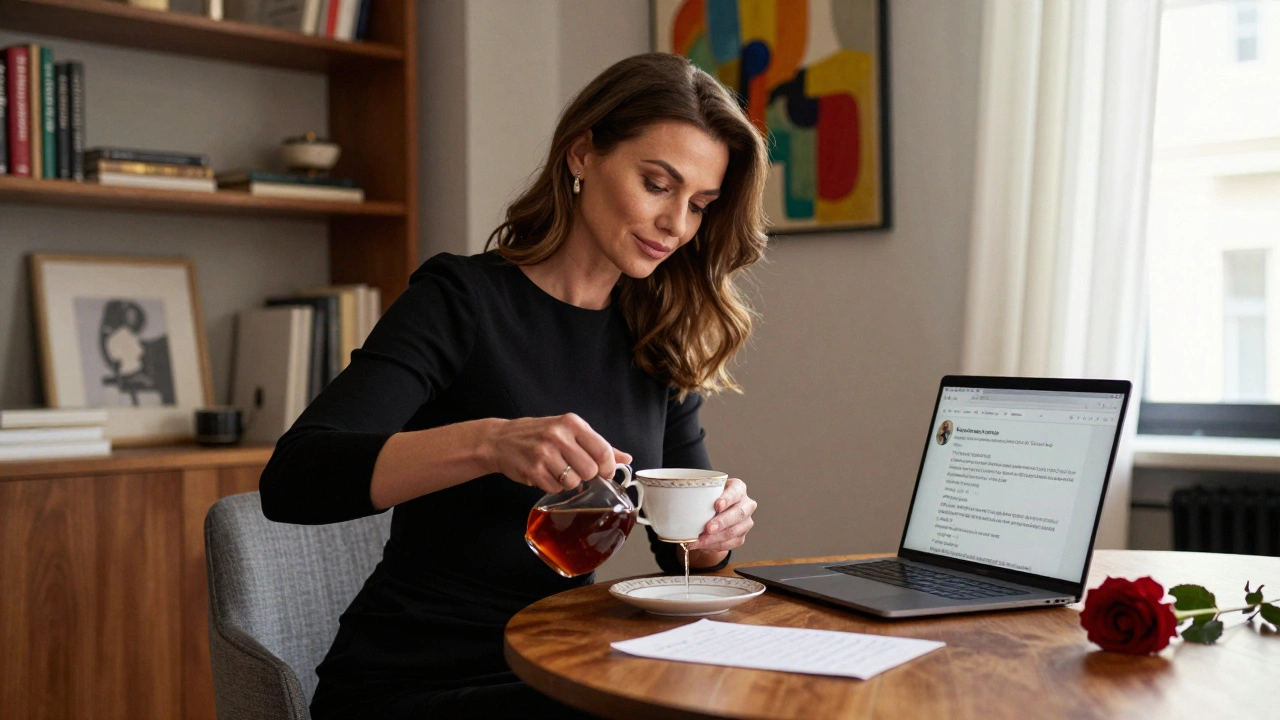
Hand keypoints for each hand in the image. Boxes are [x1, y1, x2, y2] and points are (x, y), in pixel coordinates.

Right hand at [486, 414, 631, 493]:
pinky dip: (553, 486)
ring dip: (568, 482)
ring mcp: (545, 453)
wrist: (500, 440)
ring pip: (574, 482)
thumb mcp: (569, 432)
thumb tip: (626, 458)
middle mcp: (558, 435)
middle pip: (590, 470)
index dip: (607, 467)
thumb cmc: (538, 435)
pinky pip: (556, 489)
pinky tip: (544, 474)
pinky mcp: (533, 470)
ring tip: (556, 470)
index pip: (603, 450)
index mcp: (572, 423)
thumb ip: (598, 445)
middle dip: (586, 475)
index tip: (604, 472)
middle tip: (574, 469)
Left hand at [687, 477, 755, 553]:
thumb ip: (696, 494)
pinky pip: (730, 544)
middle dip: (721, 522)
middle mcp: (746, 504)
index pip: (736, 492)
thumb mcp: (705, 492)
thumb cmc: (709, 499)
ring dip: (715, 538)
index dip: (728, 498)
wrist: (716, 512)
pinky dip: (715, 546)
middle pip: (738, 514)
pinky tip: (703, 545)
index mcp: (738, 488)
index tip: (717, 505)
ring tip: (700, 541)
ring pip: (734, 531)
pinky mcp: (741, 536)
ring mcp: (746, 522)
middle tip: (708, 528)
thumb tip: (672, 502)